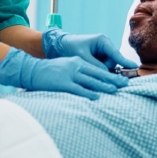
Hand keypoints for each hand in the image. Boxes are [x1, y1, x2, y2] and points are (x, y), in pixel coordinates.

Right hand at [0, 49, 128, 99]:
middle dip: (112, 79)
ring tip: (115, 89)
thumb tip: (90, 83)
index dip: (110, 74)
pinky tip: (97, 96)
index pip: (97, 68)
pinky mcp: (62, 83)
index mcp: (77, 61)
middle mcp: (75, 66)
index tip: (120, 78)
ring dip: (104, 85)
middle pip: (98, 73)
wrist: (31, 69)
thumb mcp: (65, 67)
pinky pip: (78, 88)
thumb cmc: (48, 72)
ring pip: (90, 81)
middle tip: (125, 83)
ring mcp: (69, 74)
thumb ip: (77, 73)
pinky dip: (88, 92)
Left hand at [43, 29, 138, 69]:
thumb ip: (96, 66)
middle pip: (113, 62)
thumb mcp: (83, 58)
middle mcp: (105, 45)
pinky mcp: (100, 57)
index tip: (134, 67)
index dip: (124, 61)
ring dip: (100, 70)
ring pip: (108, 66)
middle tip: (94, 71)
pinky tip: (90, 69)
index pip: (115, 53)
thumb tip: (107, 75)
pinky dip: (98, 70)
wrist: (60, 46)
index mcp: (102, 41)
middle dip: (105, 69)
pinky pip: (103, 66)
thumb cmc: (70, 48)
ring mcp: (103, 51)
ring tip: (87, 67)